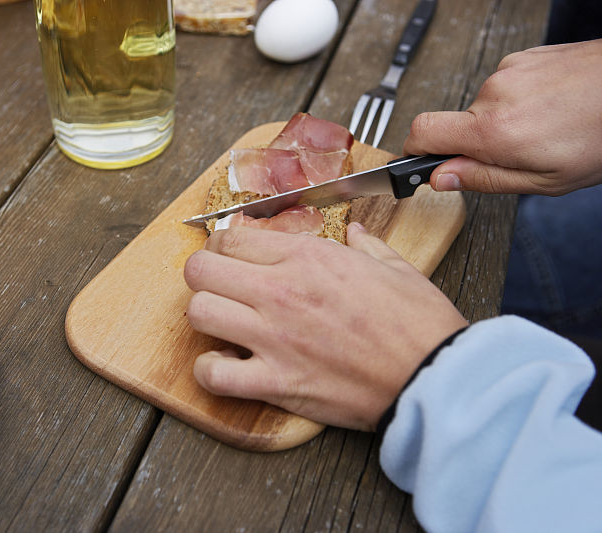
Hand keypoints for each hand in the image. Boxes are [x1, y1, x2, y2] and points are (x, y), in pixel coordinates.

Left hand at [183, 223, 466, 430]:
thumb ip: (366, 245)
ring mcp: (274, 338)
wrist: (434, 375)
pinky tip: (227, 365)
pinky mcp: (277, 382)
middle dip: (204, 275)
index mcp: (307, 256)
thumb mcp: (396, 266)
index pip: (230, 237)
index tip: (231, 256)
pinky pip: (214, 375)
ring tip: (225, 324)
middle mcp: (281, 291)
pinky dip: (211, 371)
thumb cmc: (418, 322)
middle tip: (220, 285)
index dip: (223, 245)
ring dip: (205, 318)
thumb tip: (355, 234)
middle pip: (200, 270)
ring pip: (198, 314)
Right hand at [404, 39, 601, 195]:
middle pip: (458, 123)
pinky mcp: (525, 57)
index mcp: (494, 130)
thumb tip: (440, 178)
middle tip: (517, 153)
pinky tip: (549, 108)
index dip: (414, 150)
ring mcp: (510, 70)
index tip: (422, 162)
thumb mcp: (543, 180)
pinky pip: (506, 85)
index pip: (421, 133)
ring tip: (543, 128)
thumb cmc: (600, 137)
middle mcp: (495, 94)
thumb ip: (484, 179)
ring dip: (504, 120)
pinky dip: (520, 101)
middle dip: (479, 142)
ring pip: (485, 105)